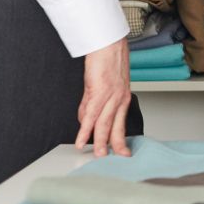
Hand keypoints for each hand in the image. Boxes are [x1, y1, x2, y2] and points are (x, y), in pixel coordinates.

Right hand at [77, 37, 131, 157]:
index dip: (120, 138)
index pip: (120, 122)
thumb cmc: (107, 60)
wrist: (109, 43)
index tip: (122, 151)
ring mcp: (110, 96)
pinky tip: (81, 141)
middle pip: (116, 127)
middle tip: (115, 159)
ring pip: (104, 124)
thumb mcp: (104, 84)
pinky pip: (91, 115)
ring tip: (98, 156)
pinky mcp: (98, 92)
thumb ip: (93, 102)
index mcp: (122, 98)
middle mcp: (119, 99)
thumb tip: (84, 118)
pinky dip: (85, 130)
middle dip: (115, 145)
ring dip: (100, 142)